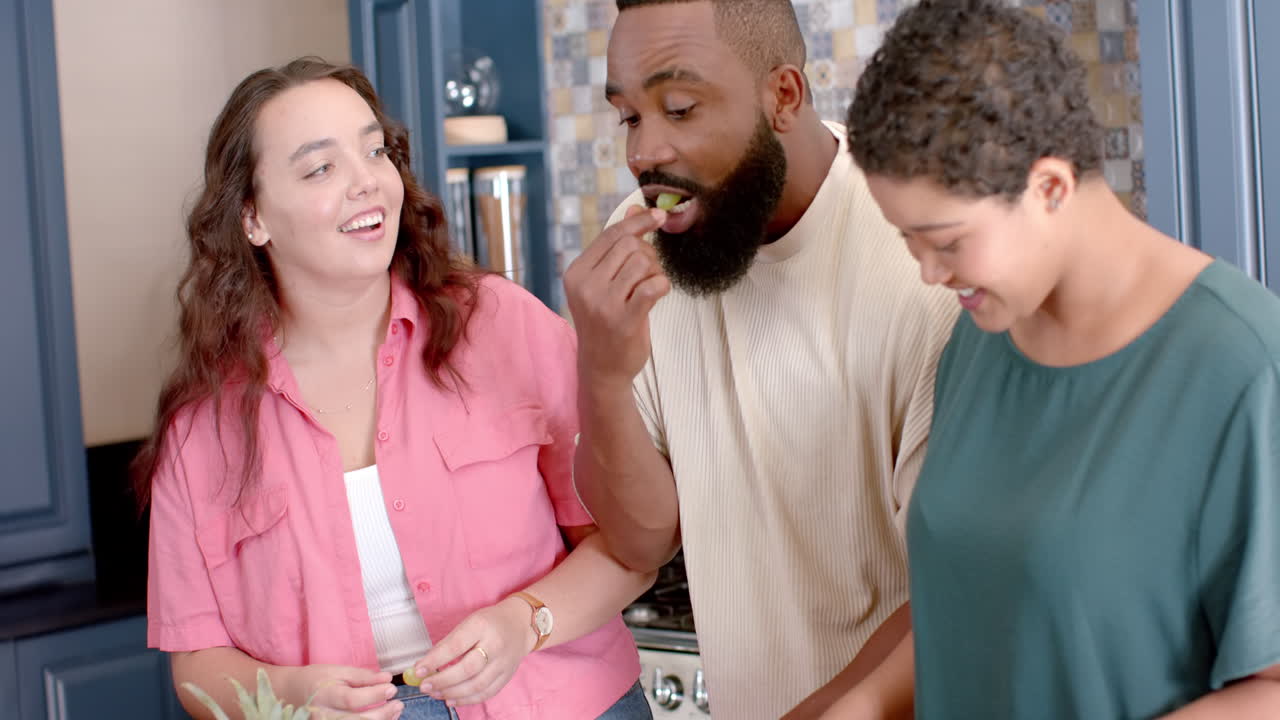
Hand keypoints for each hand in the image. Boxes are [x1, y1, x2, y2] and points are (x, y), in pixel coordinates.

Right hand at [276, 664, 400, 719]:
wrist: (293, 692)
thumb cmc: (318, 679)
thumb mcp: (338, 670)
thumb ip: (362, 676)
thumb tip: (387, 678)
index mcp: (326, 695)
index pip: (352, 700)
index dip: (374, 696)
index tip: (392, 688)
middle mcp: (324, 715)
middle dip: (382, 714)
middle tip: (398, 704)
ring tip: (395, 711)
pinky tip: (384, 719)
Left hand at [412, 597, 534, 706]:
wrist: (521, 624)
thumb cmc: (489, 622)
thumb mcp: (468, 623)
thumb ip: (447, 643)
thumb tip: (424, 665)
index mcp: (482, 626)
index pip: (455, 646)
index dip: (435, 660)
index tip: (418, 670)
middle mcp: (495, 645)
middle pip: (467, 669)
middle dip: (442, 681)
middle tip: (425, 686)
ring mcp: (503, 663)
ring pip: (477, 685)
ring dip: (452, 693)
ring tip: (435, 693)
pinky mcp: (507, 676)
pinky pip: (486, 693)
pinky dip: (467, 700)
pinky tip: (451, 700)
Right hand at [564, 205, 670, 388]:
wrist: (602, 368)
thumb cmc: (605, 322)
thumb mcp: (603, 283)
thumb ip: (616, 247)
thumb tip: (634, 208)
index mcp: (576, 272)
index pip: (612, 235)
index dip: (639, 222)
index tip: (659, 216)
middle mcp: (585, 285)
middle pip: (630, 246)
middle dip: (648, 254)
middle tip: (648, 274)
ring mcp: (603, 303)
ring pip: (643, 263)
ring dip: (655, 272)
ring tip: (650, 288)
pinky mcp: (624, 319)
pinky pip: (653, 286)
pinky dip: (662, 285)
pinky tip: (658, 294)